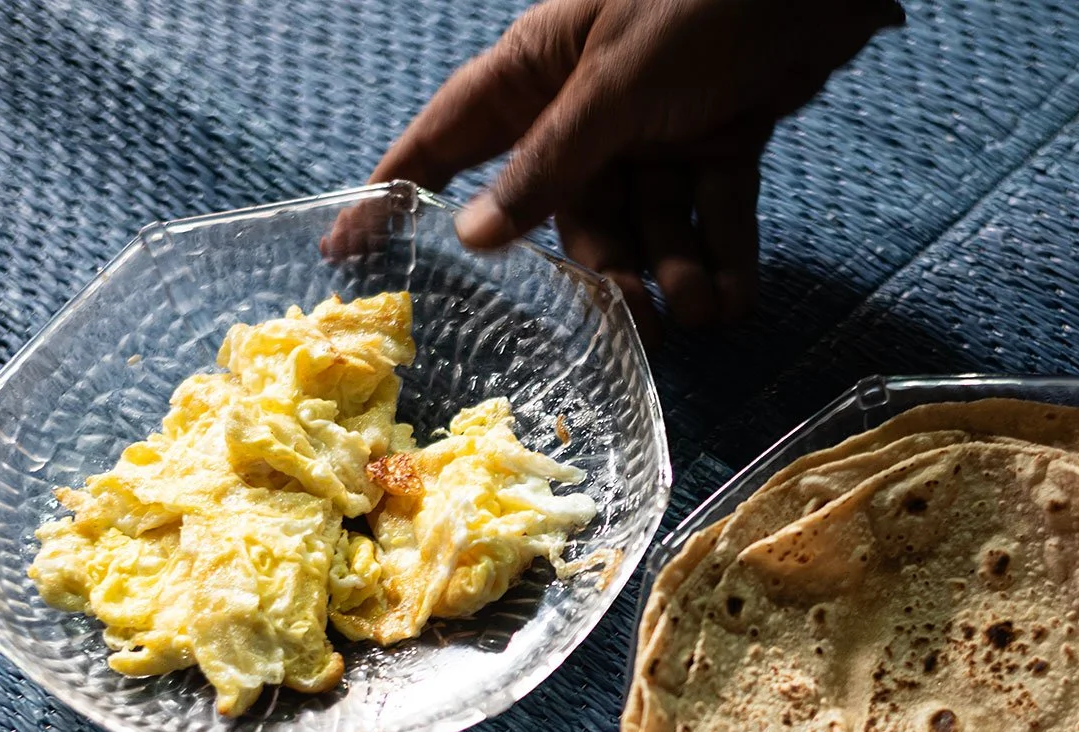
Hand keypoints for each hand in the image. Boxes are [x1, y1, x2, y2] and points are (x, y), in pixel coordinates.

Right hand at [369, 0, 902, 335]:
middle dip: (603, 268)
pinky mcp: (721, 140)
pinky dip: (724, 260)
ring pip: (646, 224)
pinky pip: (711, 217)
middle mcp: (588, 106)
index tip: (345, 247)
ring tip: (698, 308)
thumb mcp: (617, 81)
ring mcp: (656, 127)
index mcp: (538, 69)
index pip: (448, 138)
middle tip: (631, 315)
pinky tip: (733, 301)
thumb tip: (475, 232)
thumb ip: (553, 160)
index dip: (398, 192)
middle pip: (568, 211)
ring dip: (674, 271)